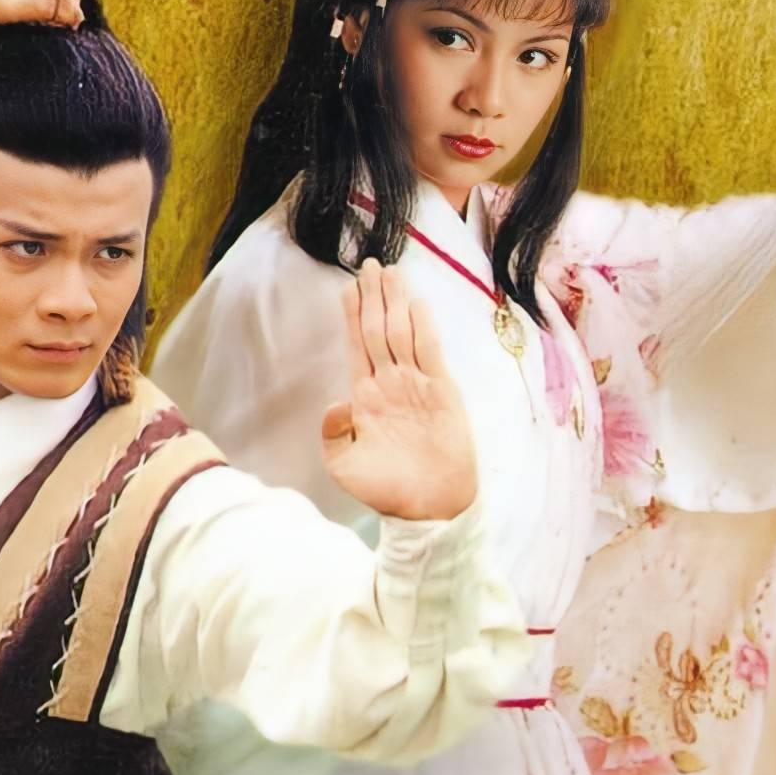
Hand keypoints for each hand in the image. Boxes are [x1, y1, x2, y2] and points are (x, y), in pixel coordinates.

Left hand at [321, 260, 477, 520]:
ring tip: (390, 272)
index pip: (358, 345)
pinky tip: (416, 304)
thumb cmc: (386, 491)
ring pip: (403, 333)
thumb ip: (334, 433)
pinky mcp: (442, 392)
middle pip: (380, 329)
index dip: (353, 315)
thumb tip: (335, 403)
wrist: (429, 510)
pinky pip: (430, 352)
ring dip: (396, 302)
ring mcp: (417, 385)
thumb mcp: (345, 465)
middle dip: (374, 296)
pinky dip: (423, 327)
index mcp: (366, 396)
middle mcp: (390, 384)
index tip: (348, 286)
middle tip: (370, 264)